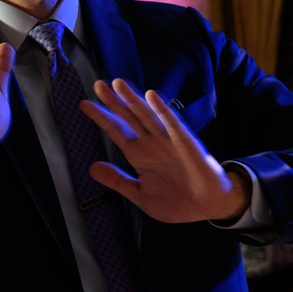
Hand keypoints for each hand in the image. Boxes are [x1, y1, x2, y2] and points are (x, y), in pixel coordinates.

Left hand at [79, 79, 249, 222]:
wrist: (208, 207)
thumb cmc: (176, 201)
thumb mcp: (140, 194)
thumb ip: (118, 181)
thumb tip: (92, 168)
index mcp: (139, 155)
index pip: (117, 131)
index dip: (101, 117)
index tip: (84, 104)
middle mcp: (151, 143)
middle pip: (129, 118)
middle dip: (114, 102)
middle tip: (98, 85)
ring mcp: (168, 141)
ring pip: (147, 116)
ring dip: (133, 99)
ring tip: (118, 84)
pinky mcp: (186, 143)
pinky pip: (173, 123)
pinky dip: (162, 110)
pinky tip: (151, 96)